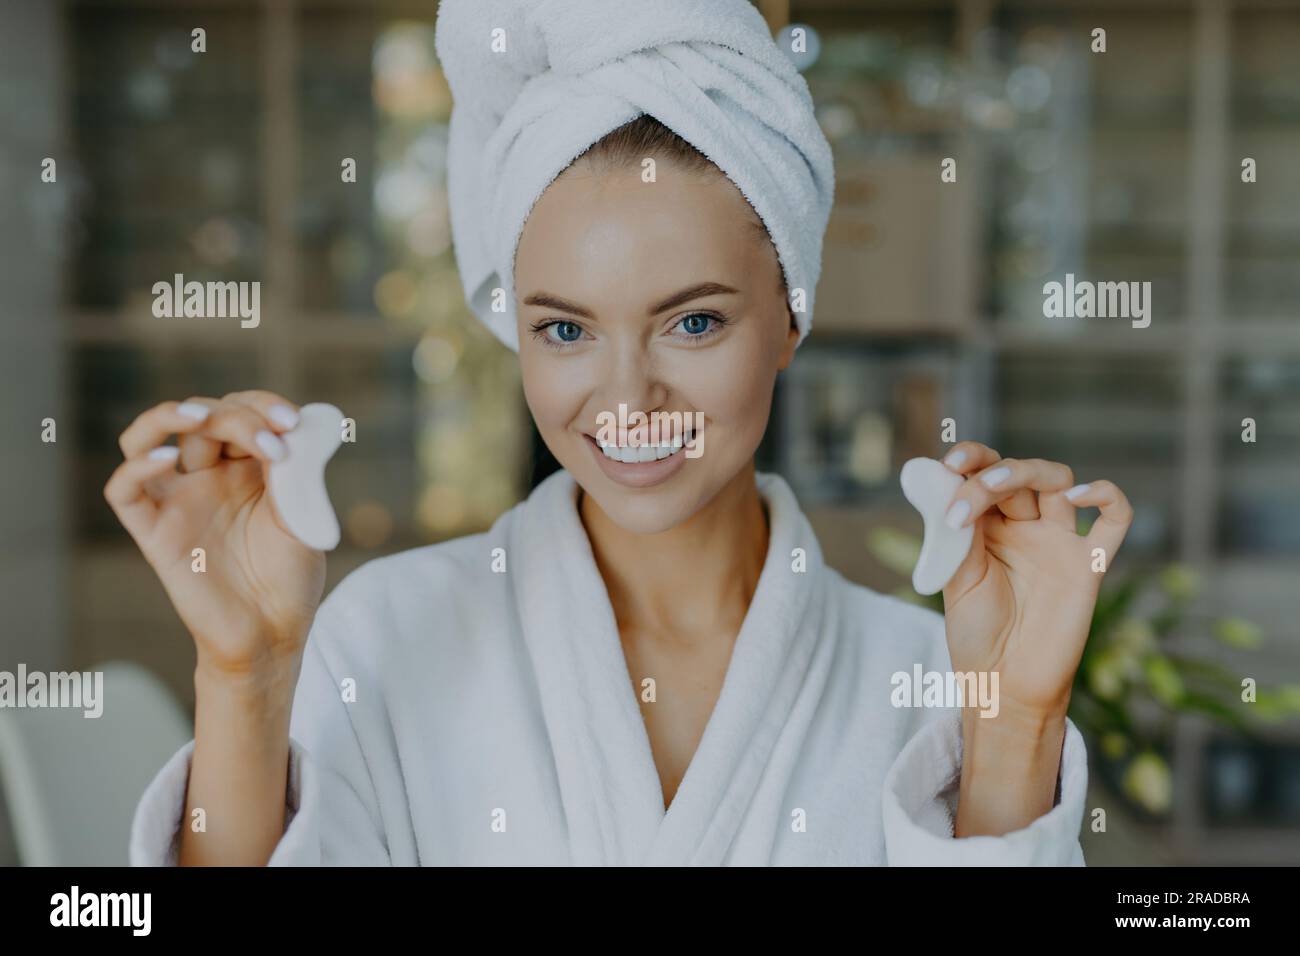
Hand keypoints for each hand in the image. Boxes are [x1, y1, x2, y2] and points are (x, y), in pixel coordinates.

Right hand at [104, 391, 325, 675]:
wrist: (273, 633)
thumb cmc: (291, 576)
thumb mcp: (304, 512)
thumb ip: (298, 469)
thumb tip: (309, 423)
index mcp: (248, 467)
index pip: (240, 410)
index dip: (262, 405)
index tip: (293, 422)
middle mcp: (209, 476)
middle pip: (203, 418)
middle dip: (239, 418)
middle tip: (276, 444)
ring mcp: (179, 501)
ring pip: (145, 437)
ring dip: (170, 415)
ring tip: (200, 416)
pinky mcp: (154, 532)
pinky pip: (123, 491)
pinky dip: (136, 466)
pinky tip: (167, 458)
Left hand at [939, 441, 1133, 721]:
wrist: (1004, 686)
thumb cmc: (976, 635)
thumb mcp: (955, 579)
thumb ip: (955, 534)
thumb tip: (939, 481)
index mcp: (986, 527)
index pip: (983, 473)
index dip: (971, 459)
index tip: (949, 463)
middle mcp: (1024, 527)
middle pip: (1016, 474)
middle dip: (987, 476)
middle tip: (962, 502)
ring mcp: (1058, 543)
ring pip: (1058, 480)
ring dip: (1027, 471)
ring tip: (994, 486)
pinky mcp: (1088, 566)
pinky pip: (1115, 520)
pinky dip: (1106, 494)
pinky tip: (1079, 494)